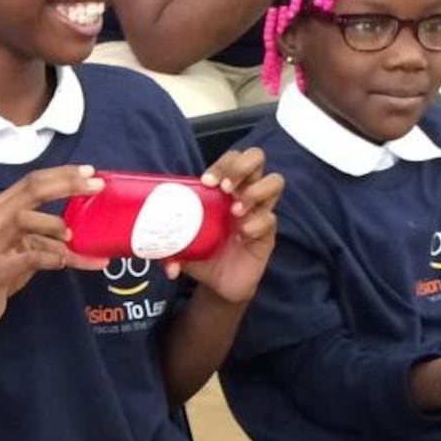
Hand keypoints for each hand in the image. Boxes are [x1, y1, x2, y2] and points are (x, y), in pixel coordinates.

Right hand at [0, 166, 106, 332]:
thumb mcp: (25, 247)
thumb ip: (50, 237)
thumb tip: (91, 235)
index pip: (32, 180)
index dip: (62, 173)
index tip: (90, 171)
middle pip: (32, 191)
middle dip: (67, 184)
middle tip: (95, 186)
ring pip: (24, 219)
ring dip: (54, 224)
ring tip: (71, 235)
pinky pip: (28, 257)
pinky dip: (50, 257)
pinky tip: (62, 262)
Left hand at [169, 148, 282, 302]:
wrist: (217, 283)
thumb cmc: (201, 254)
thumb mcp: (179, 246)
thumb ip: (168, 250)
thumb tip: (167, 265)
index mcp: (222, 189)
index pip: (231, 159)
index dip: (221, 164)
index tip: (206, 182)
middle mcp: (243, 194)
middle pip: (256, 158)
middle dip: (241, 167)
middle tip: (225, 188)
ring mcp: (258, 211)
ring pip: (274, 182)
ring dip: (254, 191)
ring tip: (235, 210)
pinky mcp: (267, 233)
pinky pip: (270, 219)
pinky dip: (256, 224)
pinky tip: (242, 234)